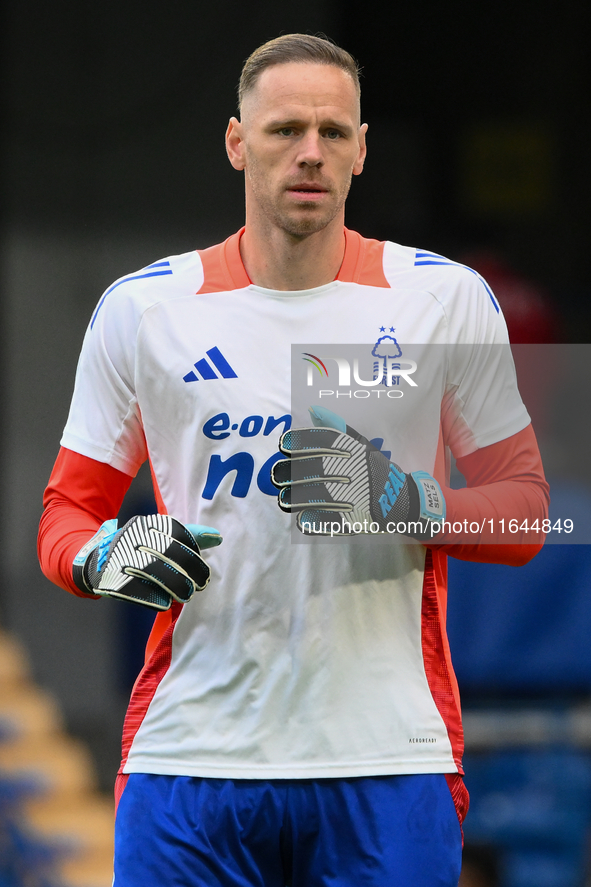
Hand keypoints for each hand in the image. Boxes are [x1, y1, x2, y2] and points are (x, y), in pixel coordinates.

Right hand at [72, 515, 221, 609]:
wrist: (94, 562)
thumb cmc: (137, 549)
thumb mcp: (157, 536)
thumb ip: (188, 536)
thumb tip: (218, 537)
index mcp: (144, 524)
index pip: (176, 531)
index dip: (193, 549)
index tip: (202, 565)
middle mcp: (131, 537)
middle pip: (169, 551)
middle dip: (191, 568)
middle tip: (203, 582)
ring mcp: (120, 558)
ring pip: (155, 571)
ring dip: (177, 585)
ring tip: (187, 594)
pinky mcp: (112, 580)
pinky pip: (137, 590)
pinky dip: (155, 598)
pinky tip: (166, 603)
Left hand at [271, 406, 444, 537]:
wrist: (402, 499)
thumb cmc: (374, 470)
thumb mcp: (360, 445)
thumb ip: (335, 428)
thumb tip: (313, 410)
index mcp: (349, 451)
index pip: (317, 441)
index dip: (295, 442)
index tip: (282, 446)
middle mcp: (347, 471)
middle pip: (307, 470)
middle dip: (286, 473)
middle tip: (276, 476)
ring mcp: (348, 496)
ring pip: (310, 496)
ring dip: (292, 498)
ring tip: (283, 499)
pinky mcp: (350, 519)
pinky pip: (324, 520)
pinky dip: (310, 520)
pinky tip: (300, 517)